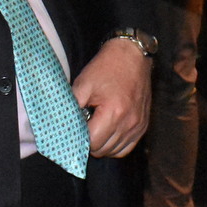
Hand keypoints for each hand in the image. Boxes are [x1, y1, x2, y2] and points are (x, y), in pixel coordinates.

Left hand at [72, 37, 151, 157]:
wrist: (132, 55)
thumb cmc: (107, 67)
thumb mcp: (84, 83)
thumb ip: (72, 106)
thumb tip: (63, 124)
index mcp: (113, 112)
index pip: (92, 142)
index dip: (80, 136)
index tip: (77, 125)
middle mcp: (129, 123)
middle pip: (103, 150)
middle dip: (90, 141)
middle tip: (86, 124)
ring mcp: (138, 126)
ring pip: (115, 151)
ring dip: (103, 144)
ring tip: (96, 126)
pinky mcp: (143, 125)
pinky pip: (127, 147)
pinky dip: (116, 145)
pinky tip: (108, 132)